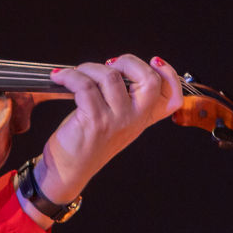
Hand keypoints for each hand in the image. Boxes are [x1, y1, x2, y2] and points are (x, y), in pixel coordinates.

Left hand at [36, 55, 181, 205]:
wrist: (68, 170)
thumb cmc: (87, 141)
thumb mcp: (114, 121)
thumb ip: (124, 100)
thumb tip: (115, 67)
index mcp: (142, 119)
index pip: (172, 97)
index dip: (169, 74)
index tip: (154, 61)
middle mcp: (134, 120)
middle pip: (149, 81)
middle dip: (128, 62)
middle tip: (110, 64)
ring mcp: (116, 121)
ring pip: (111, 77)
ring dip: (89, 68)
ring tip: (77, 73)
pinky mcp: (94, 121)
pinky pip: (85, 85)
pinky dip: (70, 76)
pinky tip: (60, 78)